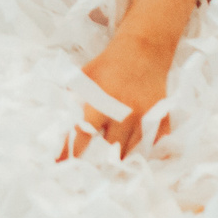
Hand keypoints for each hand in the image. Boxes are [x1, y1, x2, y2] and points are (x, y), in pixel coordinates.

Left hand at [67, 29, 174, 157]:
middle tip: (91, 167)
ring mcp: (147, 117)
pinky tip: (135, 155)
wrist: (144, 50)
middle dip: (100, 159)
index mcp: (104, 100)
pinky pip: (155, 145)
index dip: (72, 149)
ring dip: (121, 157)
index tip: (61, 163)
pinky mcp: (162, 119)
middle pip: (111, 149)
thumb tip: (55, 118)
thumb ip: (72, 96)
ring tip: (111, 166)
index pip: (84, 132)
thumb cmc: (110, 63)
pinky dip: (145, 151)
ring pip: (133, 151)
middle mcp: (126, 112)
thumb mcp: (85, 75)